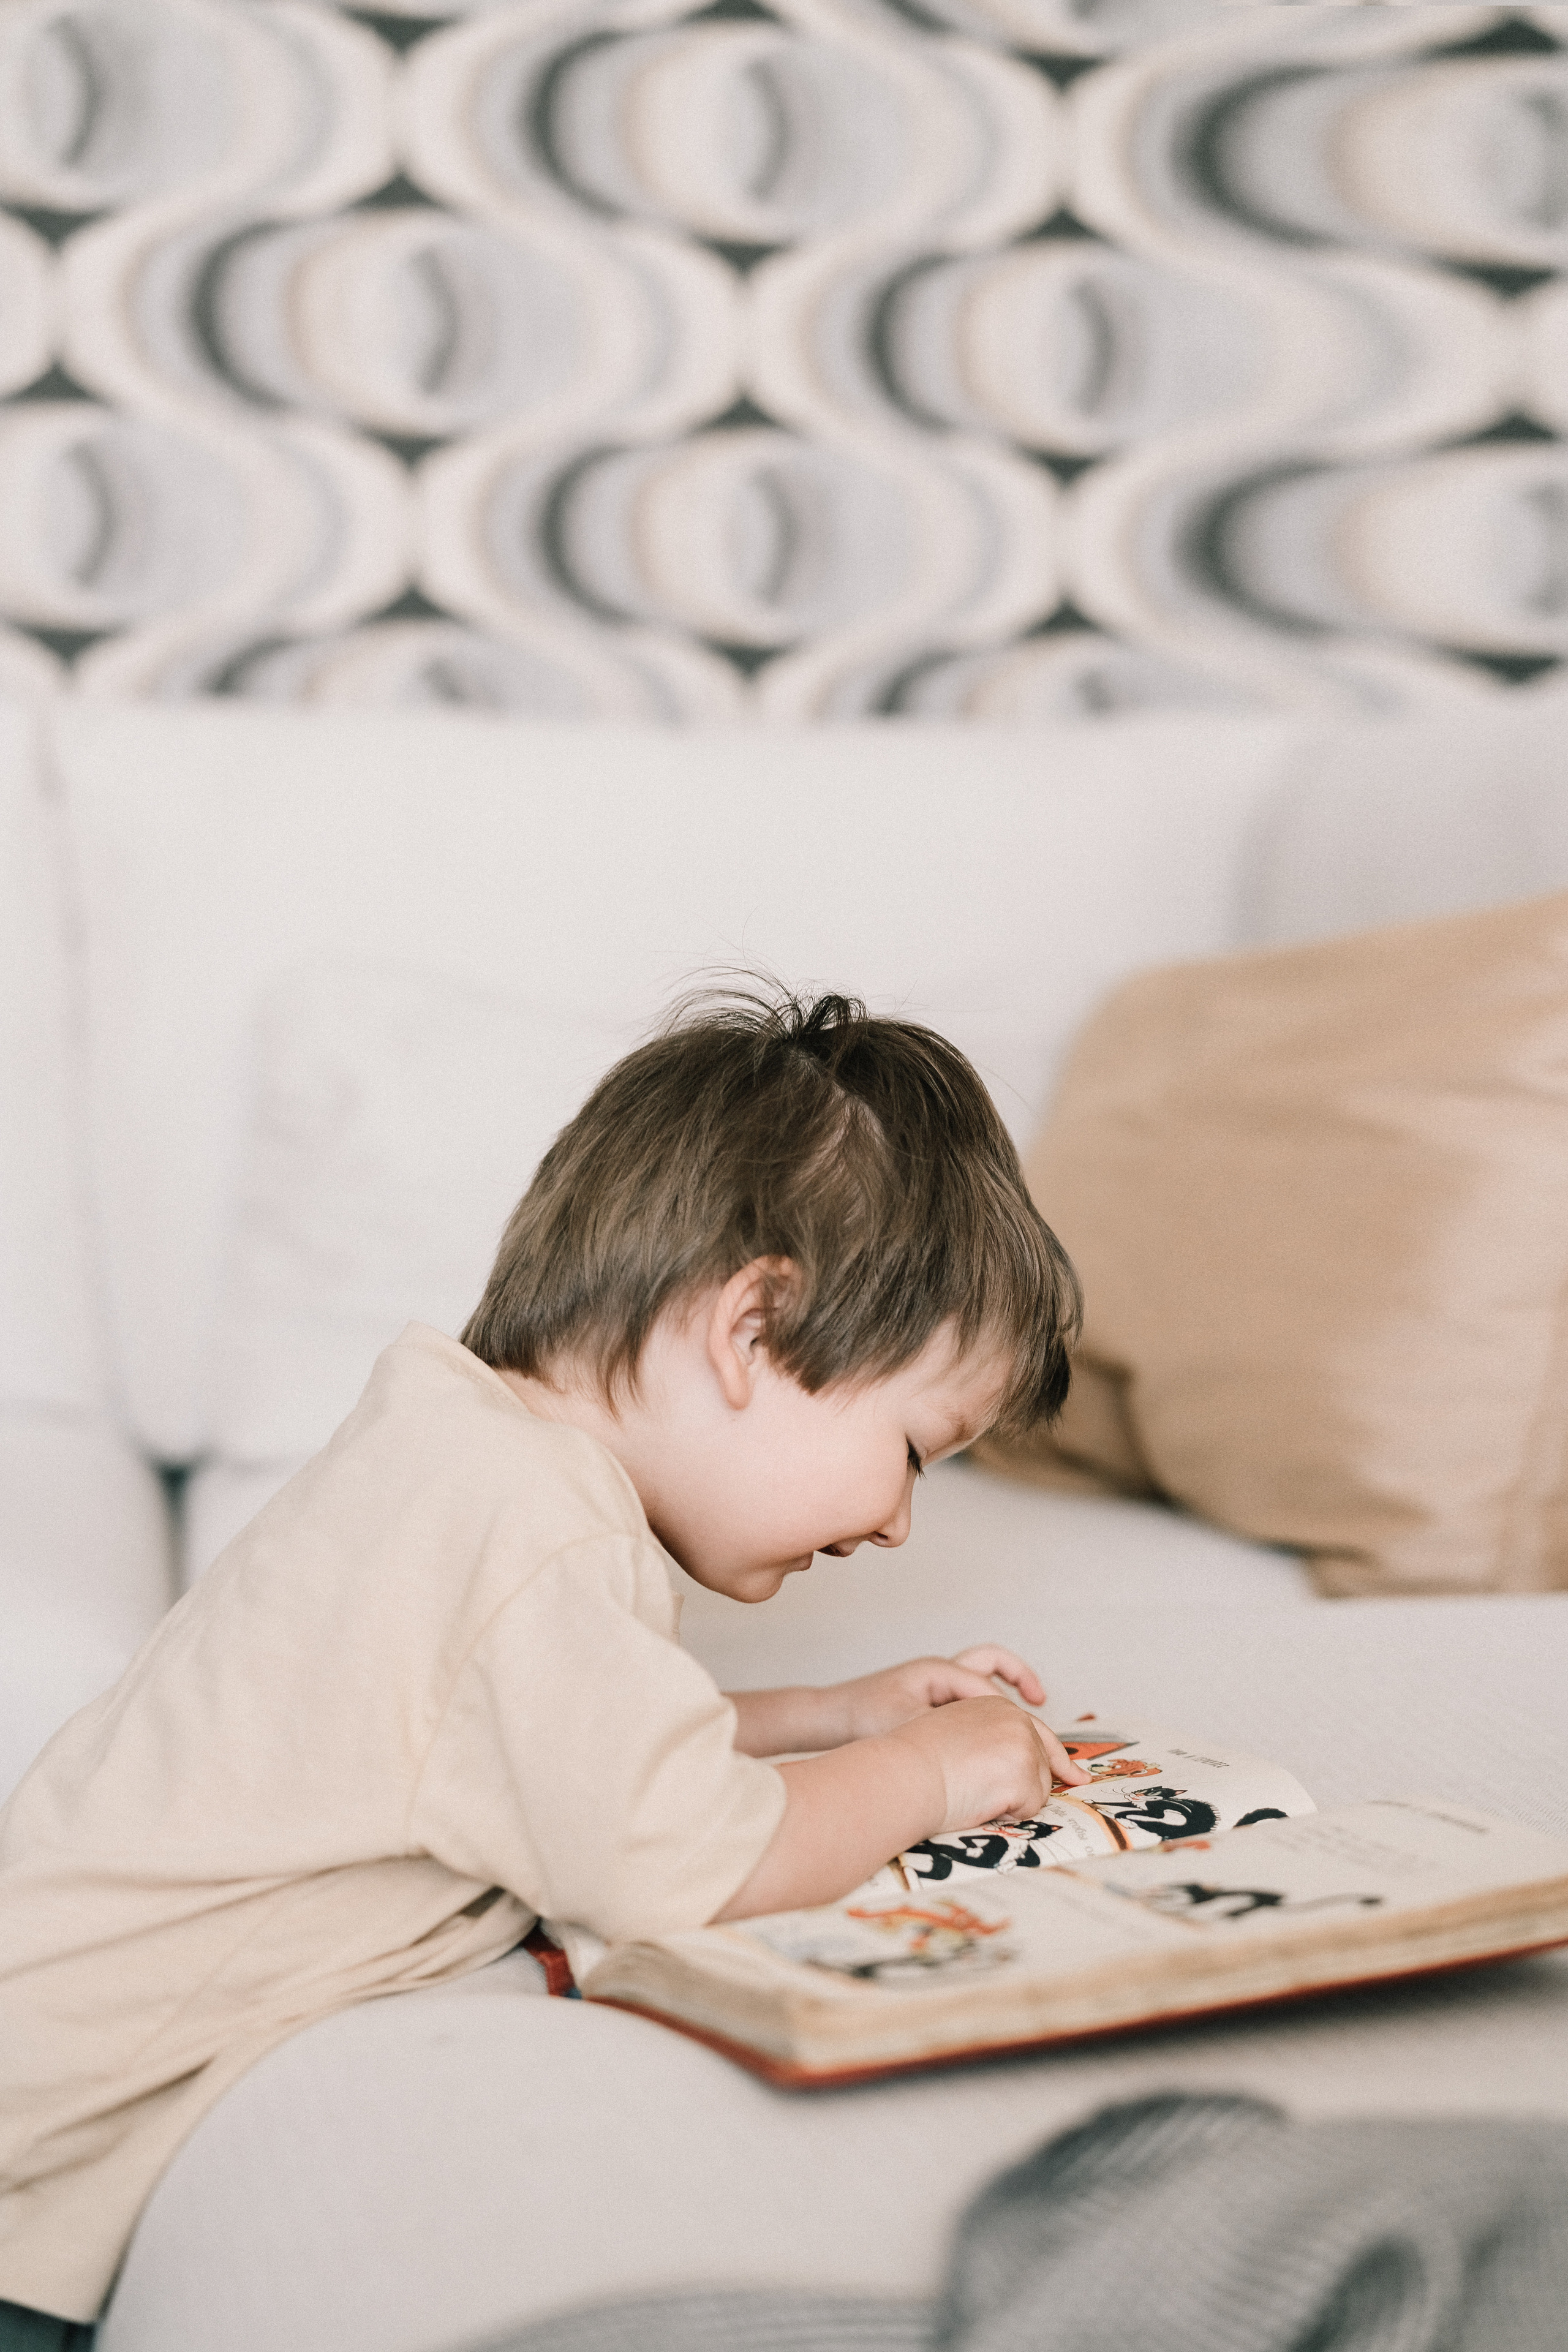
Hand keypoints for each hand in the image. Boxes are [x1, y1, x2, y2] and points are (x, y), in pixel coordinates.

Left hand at [834, 1646, 1050, 1738]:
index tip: (1028, 1741)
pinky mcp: (931, 1701)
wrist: (829, 1716)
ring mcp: (936, 1684)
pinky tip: (995, 1737)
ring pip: (984, 1678)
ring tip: (1032, 1711)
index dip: (1011, 1715)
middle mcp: (941, 1673)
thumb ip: (940, 1734)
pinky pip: (971, 1699)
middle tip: (1041, 1703)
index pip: (987, 1688)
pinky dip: (988, 1709)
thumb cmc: (860, 1716)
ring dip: (1008, 1689)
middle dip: (1021, 1680)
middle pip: (993, 1665)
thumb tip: (976, 1750)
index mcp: (938, 1672)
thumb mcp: (902, 1725)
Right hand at [890, 1697, 1080, 1835]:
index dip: (1059, 1761)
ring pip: (1038, 1791)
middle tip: (982, 1791)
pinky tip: (979, 1801)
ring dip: (1011, 1802)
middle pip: (1042, 1769)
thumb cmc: (918, 1762)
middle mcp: (1016, 1719)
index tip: (1075, 1776)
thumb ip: (990, 1741)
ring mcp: (1022, 1745)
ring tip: (973, 1792)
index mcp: (997, 1706)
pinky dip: (1007, 1815)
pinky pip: (1029, 1809)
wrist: (903, 1773)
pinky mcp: (1023, 1774)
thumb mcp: (959, 1735)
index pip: (1039, 1735)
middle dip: (1020, 1789)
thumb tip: (1020, 1767)